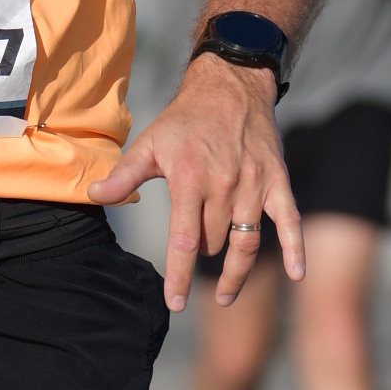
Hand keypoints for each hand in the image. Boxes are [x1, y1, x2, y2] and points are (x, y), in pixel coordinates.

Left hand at [89, 53, 301, 310]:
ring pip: (246, 241)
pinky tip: (297, 275)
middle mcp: (224, 186)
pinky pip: (289, 220)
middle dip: (202, 260)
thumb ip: (123, 175)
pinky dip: (295, 248)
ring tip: (226, 296)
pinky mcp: (277, 180)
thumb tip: (93, 195)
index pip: (184, 240)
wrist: (230, 87)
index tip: (174, 302)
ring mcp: (254, 185)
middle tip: (193, 263)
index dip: (179, 275)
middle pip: (214, 243)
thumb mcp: (148, 143)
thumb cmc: (184, 120)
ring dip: (236, 272)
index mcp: (189, 180)